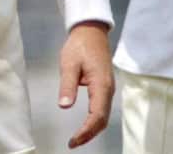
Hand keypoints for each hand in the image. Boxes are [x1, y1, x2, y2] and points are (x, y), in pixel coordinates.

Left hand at [58, 21, 113, 147]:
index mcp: (101, 84)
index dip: (86, 131)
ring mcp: (108, 88)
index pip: (97, 115)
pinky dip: (95, 121)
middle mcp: (108, 89)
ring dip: (92, 129)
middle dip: (89, 134)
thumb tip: (64, 106)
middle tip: (73, 143)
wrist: (91, 31)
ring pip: (104, 115)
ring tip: (77, 138)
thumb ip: (67, 85)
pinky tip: (85, 125)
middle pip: (103, 119)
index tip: (73, 141)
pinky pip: (102, 109)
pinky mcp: (105, 86)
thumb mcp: (69, 64)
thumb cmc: (79, 46)